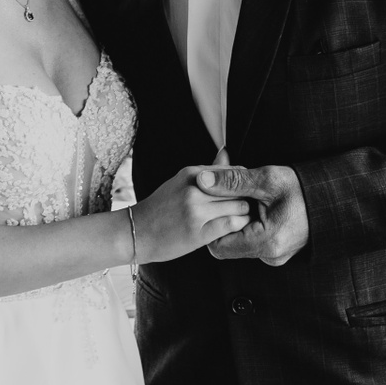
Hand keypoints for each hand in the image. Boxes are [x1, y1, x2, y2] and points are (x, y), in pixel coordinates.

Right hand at [128, 166, 253, 263]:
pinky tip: (233, 230)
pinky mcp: (199, 232)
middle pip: (239, 189)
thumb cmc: (160, 207)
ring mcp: (196, 210)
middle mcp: (195, 188)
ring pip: (240, 207)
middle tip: (249, 208)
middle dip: (247, 198)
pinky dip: (238, 227)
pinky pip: (232, 225)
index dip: (244, 184)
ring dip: (245, 214)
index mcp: (190, 173)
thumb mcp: (180, 182)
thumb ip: (207, 172)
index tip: (245, 193)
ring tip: (241, 219)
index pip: (232, 171)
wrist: (136, 231)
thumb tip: (226, 152)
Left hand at [198, 165, 309, 265]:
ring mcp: (274, 254)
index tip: (211, 202)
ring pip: (238, 239)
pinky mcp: (276, 249)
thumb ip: (233, 181)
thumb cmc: (304, 189)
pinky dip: (245, 221)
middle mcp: (270, 255)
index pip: (217, 244)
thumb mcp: (267, 179)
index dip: (210, 223)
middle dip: (221, 217)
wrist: (333, 198)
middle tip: (224, 194)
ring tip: (241, 196)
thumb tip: (203, 180)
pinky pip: (251, 238)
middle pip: (227, 242)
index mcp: (267, 243)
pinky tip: (249, 203)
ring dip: (233, 217)